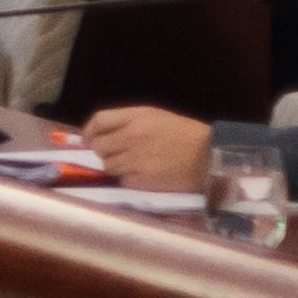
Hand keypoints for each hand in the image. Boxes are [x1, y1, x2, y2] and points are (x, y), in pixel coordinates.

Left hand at [82, 106, 217, 193]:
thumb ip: (129, 122)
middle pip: (98, 146)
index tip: (89, 139)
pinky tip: (143, 176)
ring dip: (115, 166)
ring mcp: (135, 159)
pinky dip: (129, 180)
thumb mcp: (156, 117)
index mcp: (136, 117)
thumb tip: (103, 133)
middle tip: (113, 155)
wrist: (209, 156)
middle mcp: (131, 136)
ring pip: (107, 166)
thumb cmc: (185, 134)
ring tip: (132, 165)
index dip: (89, 130)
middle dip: (102, 151)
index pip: (99, 120)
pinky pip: (122, 180)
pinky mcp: (141, 180)